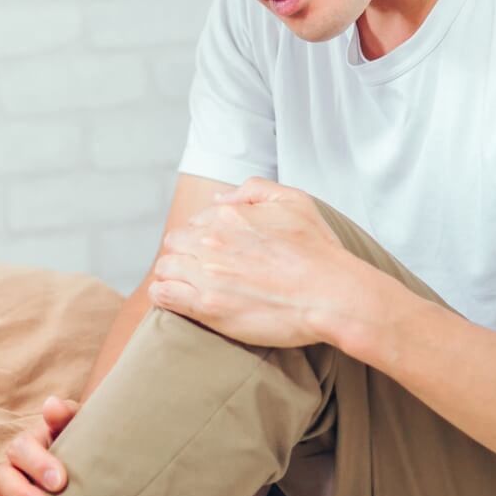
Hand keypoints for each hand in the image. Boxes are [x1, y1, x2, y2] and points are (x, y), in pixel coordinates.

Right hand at [0, 395, 77, 495]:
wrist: (88, 476)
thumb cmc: (83, 450)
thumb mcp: (78, 430)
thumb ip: (67, 416)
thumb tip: (52, 405)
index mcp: (31, 444)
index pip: (23, 447)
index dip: (38, 463)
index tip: (60, 481)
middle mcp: (13, 466)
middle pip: (4, 475)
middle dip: (22, 493)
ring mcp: (5, 491)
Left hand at [148, 177, 378, 349]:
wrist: (331, 295)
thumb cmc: (319, 252)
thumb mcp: (294, 201)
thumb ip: (254, 189)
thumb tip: (220, 197)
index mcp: (230, 216)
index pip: (196, 222)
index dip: (202, 237)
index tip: (213, 251)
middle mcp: (213, 241)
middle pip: (175, 244)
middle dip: (183, 254)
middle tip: (198, 269)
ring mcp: (208, 274)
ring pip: (165, 268)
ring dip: (172, 274)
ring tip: (185, 285)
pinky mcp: (207, 306)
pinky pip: (164, 295)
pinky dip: (164, 295)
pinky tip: (174, 298)